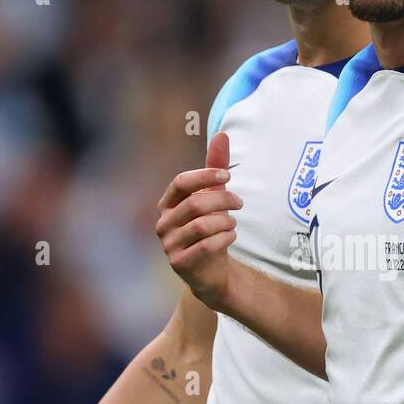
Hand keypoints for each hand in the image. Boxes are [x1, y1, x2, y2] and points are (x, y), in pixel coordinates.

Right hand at [156, 132, 242, 308]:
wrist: (210, 269)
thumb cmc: (210, 227)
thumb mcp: (214, 196)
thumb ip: (216, 167)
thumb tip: (221, 134)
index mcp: (167, 204)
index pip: (180, 182)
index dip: (204, 176)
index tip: (227, 176)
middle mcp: (163, 223)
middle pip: (195, 204)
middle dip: (223, 200)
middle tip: (240, 203)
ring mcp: (169, 245)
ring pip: (201, 226)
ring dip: (225, 221)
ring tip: (233, 223)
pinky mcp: (180, 264)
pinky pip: (206, 246)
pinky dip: (224, 238)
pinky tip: (230, 236)